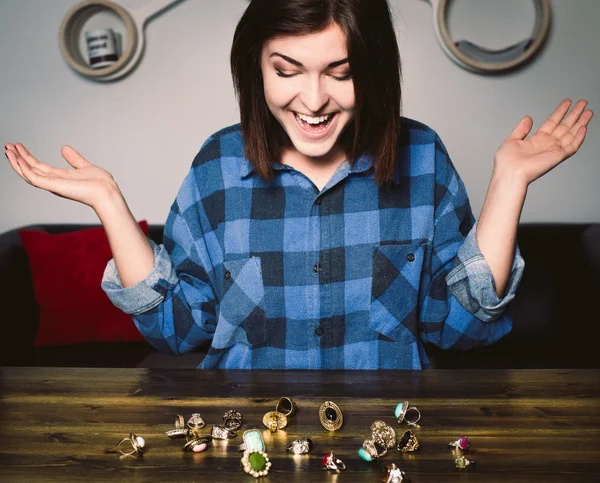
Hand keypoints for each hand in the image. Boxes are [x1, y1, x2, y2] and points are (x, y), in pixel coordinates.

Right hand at [5, 142, 120, 210]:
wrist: (107, 192)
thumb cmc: (100, 184)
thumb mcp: (84, 166)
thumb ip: (74, 159)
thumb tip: (64, 148)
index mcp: (60, 177)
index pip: (39, 166)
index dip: (27, 157)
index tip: (18, 146)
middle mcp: (54, 182)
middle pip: (30, 169)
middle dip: (18, 158)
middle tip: (7, 146)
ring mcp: (53, 185)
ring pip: (29, 174)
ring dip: (17, 163)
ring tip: (8, 150)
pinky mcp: (54, 186)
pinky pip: (35, 178)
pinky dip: (25, 170)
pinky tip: (18, 160)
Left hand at [493, 99, 592, 185]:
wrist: (509, 173)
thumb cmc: (506, 162)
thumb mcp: (511, 140)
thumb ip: (521, 129)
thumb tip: (528, 118)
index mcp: (536, 140)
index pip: (552, 122)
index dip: (560, 112)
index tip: (567, 102)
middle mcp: (546, 145)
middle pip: (564, 126)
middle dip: (574, 114)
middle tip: (583, 103)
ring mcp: (553, 150)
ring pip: (571, 134)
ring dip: (580, 123)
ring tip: (588, 111)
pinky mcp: (557, 156)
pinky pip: (572, 146)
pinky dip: (578, 137)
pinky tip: (583, 127)